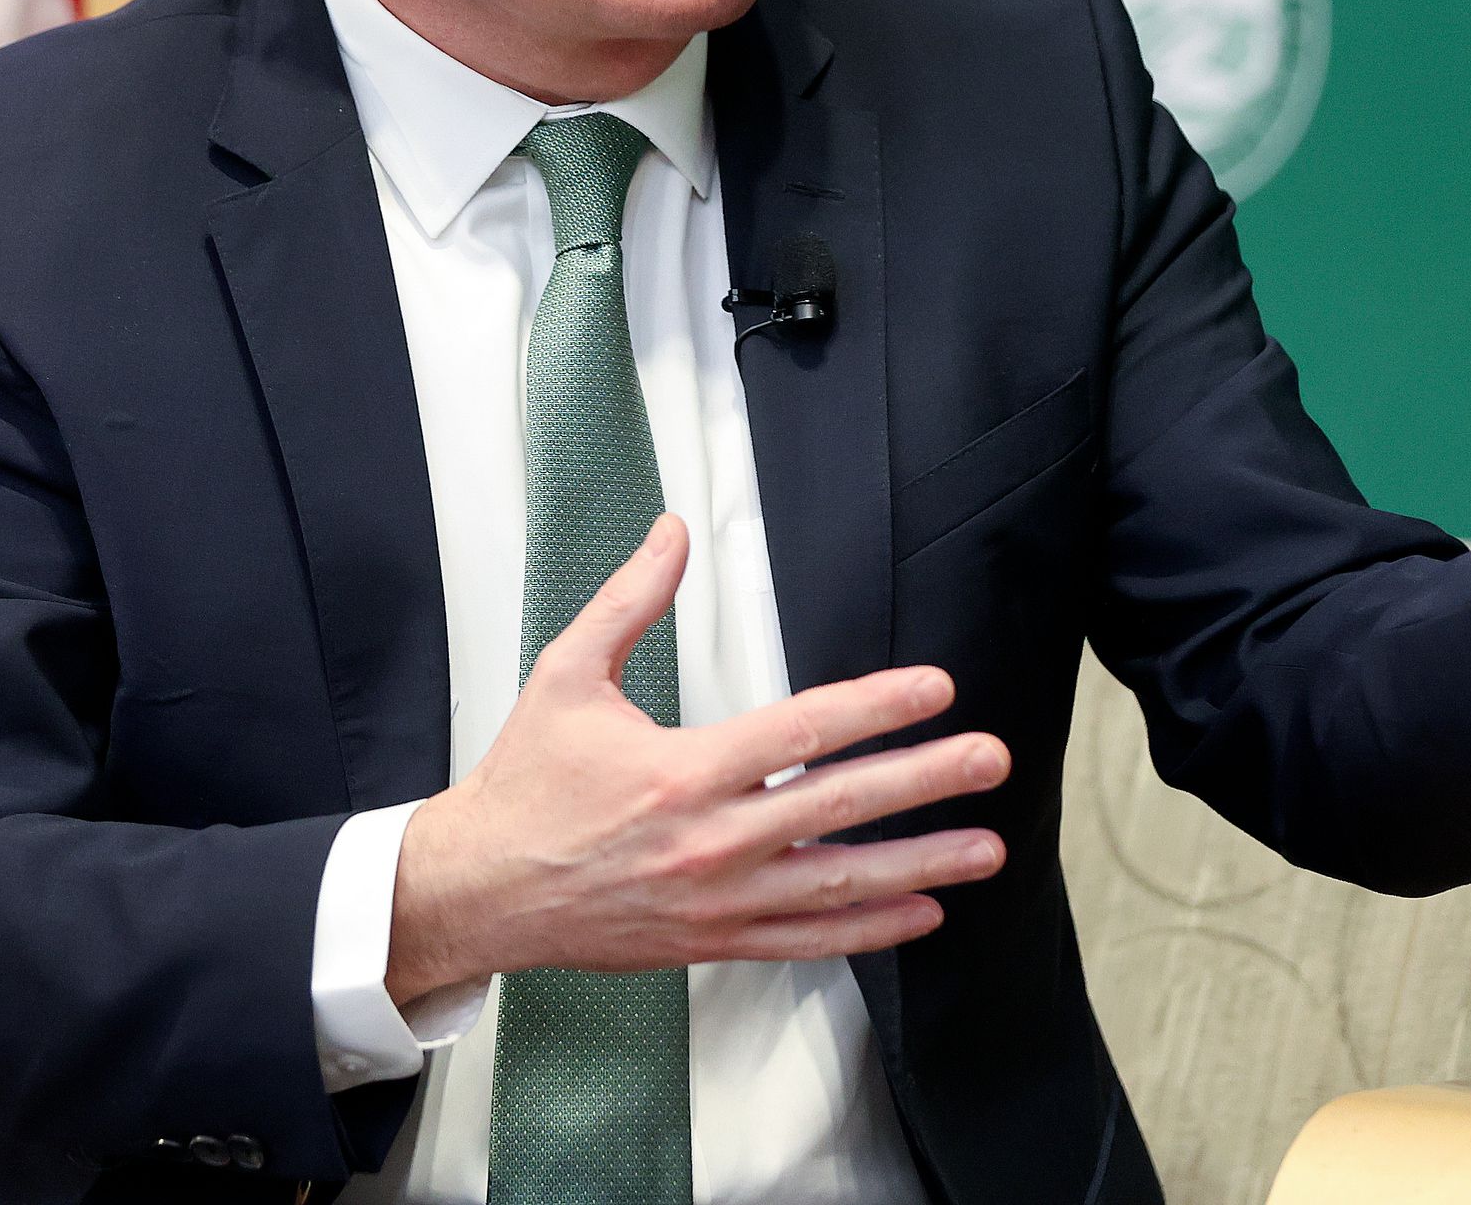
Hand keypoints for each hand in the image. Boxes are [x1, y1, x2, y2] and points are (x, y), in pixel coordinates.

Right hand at [384, 514, 1008, 1004]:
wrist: (480, 889)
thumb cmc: (525, 783)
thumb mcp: (567, 675)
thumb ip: (628, 600)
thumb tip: (671, 530)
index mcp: (683, 772)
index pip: (803, 732)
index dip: (877, 706)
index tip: (936, 687)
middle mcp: (712, 841)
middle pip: (840, 806)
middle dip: (926, 781)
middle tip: (990, 758)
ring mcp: (718, 900)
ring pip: (839, 885)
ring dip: (920, 864)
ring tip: (987, 847)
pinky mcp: (714, 940)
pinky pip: (808, 941)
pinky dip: (871, 930)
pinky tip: (923, 911)